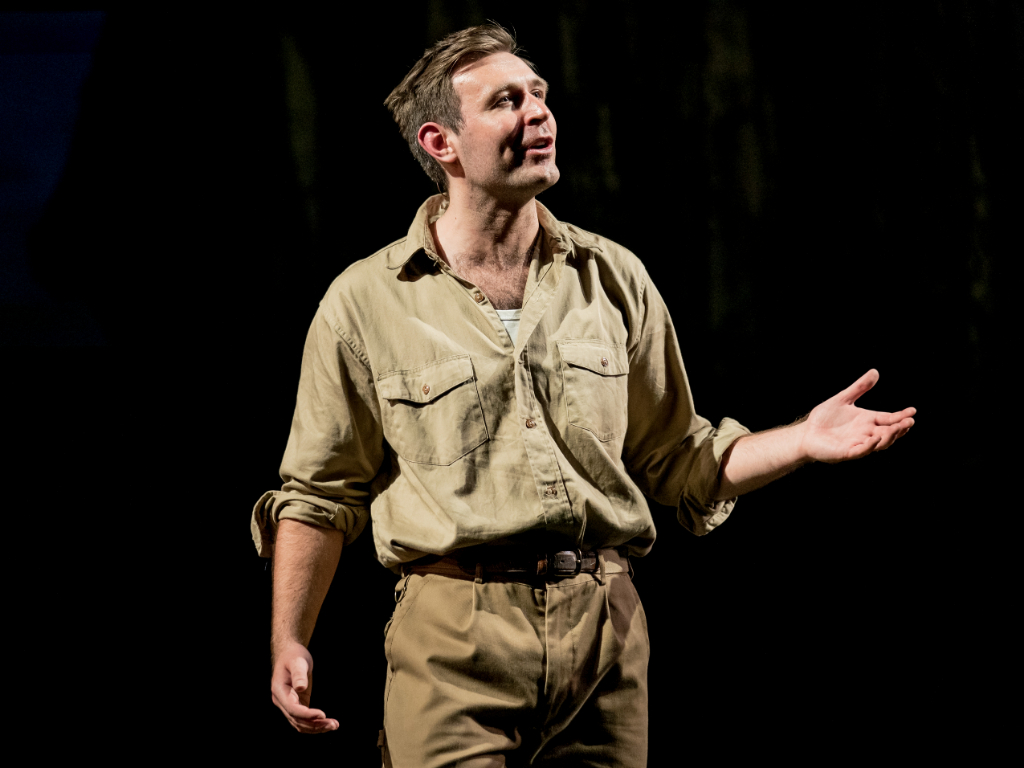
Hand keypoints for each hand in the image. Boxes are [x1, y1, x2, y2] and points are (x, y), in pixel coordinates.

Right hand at [270, 640, 338, 733]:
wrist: (289, 654)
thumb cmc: (294, 656)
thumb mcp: (298, 661)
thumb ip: (299, 674)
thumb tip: (301, 688)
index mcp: (279, 691)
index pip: (293, 709)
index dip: (307, 715)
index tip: (323, 714)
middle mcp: (282, 701)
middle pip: (297, 720)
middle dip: (315, 725)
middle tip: (334, 725)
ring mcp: (288, 705)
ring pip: (300, 723)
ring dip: (316, 727)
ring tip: (334, 725)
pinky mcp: (296, 705)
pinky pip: (303, 719)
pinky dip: (314, 723)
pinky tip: (326, 723)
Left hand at [798, 369, 914, 462]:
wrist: (806, 433)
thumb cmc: (824, 418)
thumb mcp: (843, 399)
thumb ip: (859, 387)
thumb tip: (875, 371)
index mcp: (868, 420)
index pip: (889, 418)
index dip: (901, 416)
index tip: (913, 411)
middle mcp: (866, 433)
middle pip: (888, 432)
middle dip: (899, 428)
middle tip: (910, 422)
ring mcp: (858, 443)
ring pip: (879, 443)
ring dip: (889, 437)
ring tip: (897, 428)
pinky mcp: (847, 452)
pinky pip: (861, 450)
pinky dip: (870, 445)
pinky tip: (876, 438)